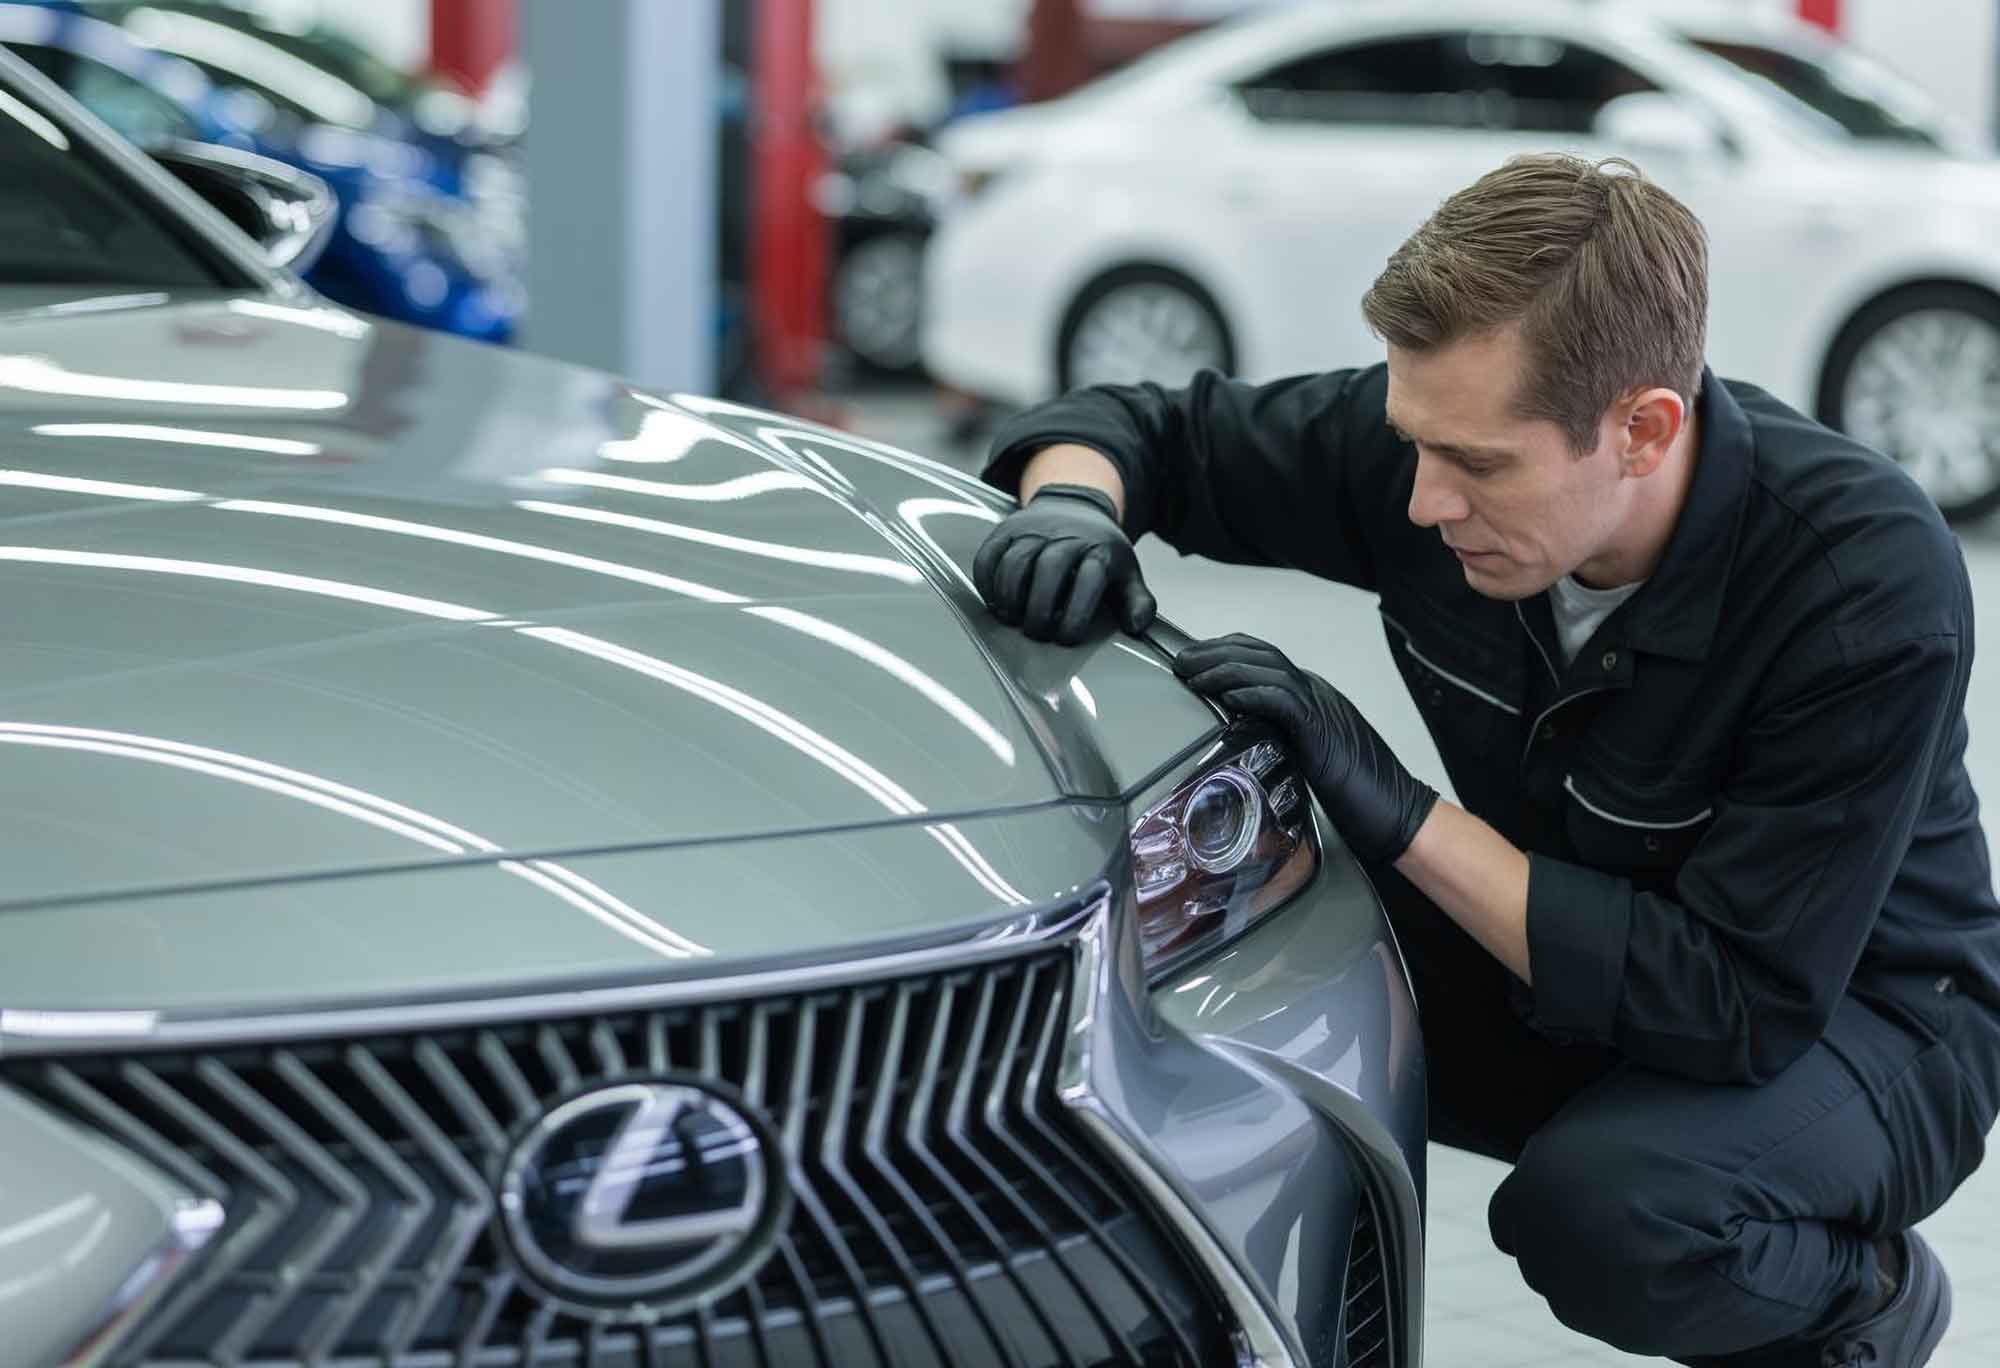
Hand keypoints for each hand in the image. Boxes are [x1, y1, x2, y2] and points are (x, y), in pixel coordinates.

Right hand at [972, 484, 1156, 643]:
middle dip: (1039, 607)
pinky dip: (986, 580)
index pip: (1089, 578)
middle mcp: (1067, 535)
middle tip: (1036, 634)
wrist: (1076, 505)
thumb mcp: (1126, 573)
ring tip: (1012, 620)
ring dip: (1009, 596)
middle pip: (1049, 567)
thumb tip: (1137, 626)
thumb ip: (1137, 602)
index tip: (1067, 637)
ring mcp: (1034, 530)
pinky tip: (994, 601)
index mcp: (1100, 549)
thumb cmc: (1100, 551)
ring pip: (1016, 560)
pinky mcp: (1007, 529)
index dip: (1076, 612)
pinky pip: (989, 553)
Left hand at [1174, 633, 1437, 864]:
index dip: (1226, 653)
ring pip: (1269, 670)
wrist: (1398, 812)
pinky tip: (1227, 697)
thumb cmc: (1356, 796)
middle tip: (1183, 661)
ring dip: (1224, 669)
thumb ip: (1278, 741)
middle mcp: (1317, 693)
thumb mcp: (1303, 760)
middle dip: (1216, 653)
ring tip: (1193, 675)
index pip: (1264, 659)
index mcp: (1312, 698)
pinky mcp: (1322, 730)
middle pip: (1261, 655)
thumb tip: (1241, 739)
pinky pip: (1284, 700)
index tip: (1195, 662)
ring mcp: (1322, 708)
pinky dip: (1253, 694)